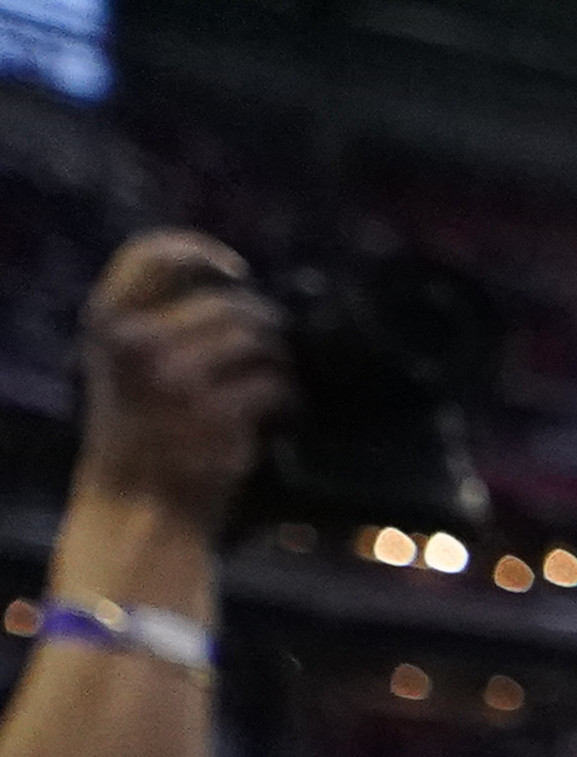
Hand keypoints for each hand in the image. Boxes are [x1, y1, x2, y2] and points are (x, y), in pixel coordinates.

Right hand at [69, 235, 285, 537]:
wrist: (139, 503)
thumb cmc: (138, 429)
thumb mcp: (122, 363)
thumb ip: (154, 319)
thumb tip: (226, 283)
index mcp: (107, 322)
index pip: (152, 256)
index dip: (201, 253)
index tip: (236, 271)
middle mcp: (138, 343)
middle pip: (228, 303)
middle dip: (262, 320)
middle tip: (273, 341)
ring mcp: (179, 378)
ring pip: (258, 339)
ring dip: (278, 357)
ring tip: (276, 376)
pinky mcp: (220, 415)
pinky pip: (276, 385)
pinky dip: (288, 396)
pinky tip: (283, 410)